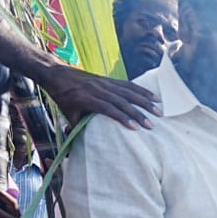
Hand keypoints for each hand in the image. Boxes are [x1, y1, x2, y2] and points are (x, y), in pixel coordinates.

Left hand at [37, 63, 157, 128]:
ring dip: (145, 101)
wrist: (57, 74)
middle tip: (152, 125)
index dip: (122, 118)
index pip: (108, 109)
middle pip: (122, 101)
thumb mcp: (68, 113)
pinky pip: (128, 84)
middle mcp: (98, 89)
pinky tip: (153, 96)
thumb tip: (83, 143)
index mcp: (87, 98)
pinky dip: (141, 90)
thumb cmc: (62, 97)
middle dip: (139, 113)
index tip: (135, 128)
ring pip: (128, 92)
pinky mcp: (109, 80)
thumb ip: (77, 126)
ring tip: (158, 110)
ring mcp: (105, 83)